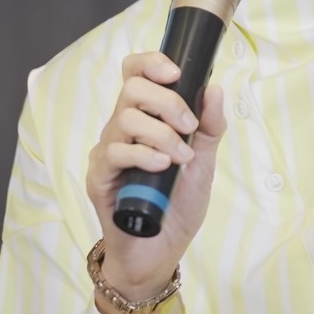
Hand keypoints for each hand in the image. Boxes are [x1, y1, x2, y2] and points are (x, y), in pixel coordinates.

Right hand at [84, 52, 226, 301]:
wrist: (161, 250)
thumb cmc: (178, 203)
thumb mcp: (203, 160)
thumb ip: (209, 126)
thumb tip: (214, 89)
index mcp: (145, 118)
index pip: (135, 74)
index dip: (151, 63)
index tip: (176, 73)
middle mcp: (122, 129)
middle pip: (131, 89)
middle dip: (167, 101)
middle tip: (189, 127)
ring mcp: (108, 152)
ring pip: (125, 118)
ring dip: (162, 133)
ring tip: (181, 158)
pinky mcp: (99, 177)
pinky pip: (115, 152)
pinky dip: (144, 154)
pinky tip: (163, 166)